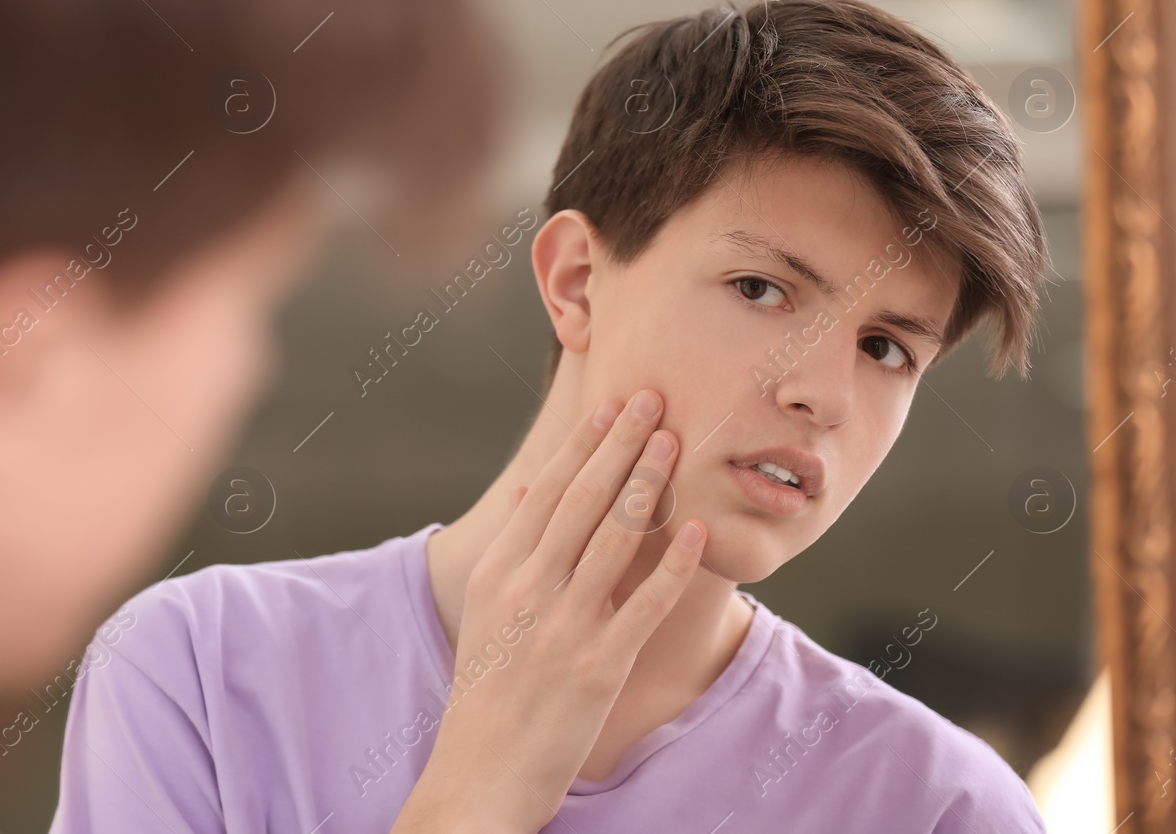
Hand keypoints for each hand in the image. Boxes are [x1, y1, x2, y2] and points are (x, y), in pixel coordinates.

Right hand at [392, 390, 703, 833]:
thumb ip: (513, 552)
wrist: (478, 776)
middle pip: (583, 501)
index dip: (584, 445)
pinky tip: (697, 530)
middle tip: (652, 398)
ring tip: (675, 442)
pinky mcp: (597, 667)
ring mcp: (563, 628)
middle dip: (620, 445)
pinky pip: (644, 606)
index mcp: (500, 573)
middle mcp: (529, 590)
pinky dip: (672, 564)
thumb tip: (534, 491)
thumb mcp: (487, 614)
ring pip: (613, 539)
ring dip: (648, 484)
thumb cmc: (487, 694)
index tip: (611, 405)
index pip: (549, 492)